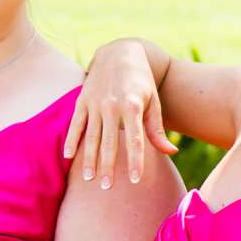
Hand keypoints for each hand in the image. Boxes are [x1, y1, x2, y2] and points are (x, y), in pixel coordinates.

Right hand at [63, 39, 173, 189]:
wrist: (119, 52)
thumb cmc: (141, 80)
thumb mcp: (153, 101)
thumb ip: (157, 129)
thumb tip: (170, 152)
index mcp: (132, 105)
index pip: (135, 140)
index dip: (136, 161)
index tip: (136, 180)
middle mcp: (111, 105)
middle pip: (109, 143)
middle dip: (108, 167)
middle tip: (107, 188)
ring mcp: (94, 103)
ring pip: (91, 137)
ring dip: (89, 159)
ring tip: (89, 179)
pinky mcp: (82, 101)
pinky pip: (75, 124)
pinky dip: (71, 141)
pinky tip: (69, 157)